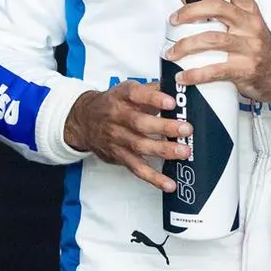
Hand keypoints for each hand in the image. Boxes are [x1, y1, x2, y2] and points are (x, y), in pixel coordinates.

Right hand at [63, 82, 191, 192]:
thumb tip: (179, 87)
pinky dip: (154, 178)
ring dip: (163, 150)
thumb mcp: (128, 90)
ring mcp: (118, 139)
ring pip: (140, 146)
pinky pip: (137, 168)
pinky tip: (169, 183)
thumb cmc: (114, 104)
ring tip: (183, 152)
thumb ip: (153, 89)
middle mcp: (118, 117)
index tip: (171, 102)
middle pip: (140, 123)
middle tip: (186, 129)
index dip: (153, 98)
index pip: (136, 95)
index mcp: (121, 97)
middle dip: (164, 127)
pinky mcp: (120, 156)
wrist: (85, 121)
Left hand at [165, 0, 270, 104]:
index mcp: (249, 10)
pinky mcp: (245, 68)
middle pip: (218, 8)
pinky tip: (183, 76)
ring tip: (171, 53)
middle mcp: (250, 24)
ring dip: (185, 45)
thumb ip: (209, 5)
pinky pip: (215, 70)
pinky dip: (195, 73)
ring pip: (212, 39)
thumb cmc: (252, 45)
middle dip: (190, 12)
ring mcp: (249, 47)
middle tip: (173, 20)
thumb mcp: (238, 22)